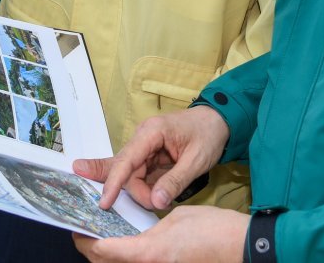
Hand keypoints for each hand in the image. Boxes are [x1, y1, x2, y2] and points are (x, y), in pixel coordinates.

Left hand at [73, 205, 248, 262]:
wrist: (241, 249)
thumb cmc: (212, 230)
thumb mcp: (175, 218)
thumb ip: (148, 228)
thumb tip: (135, 232)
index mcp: (147, 254)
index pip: (102, 252)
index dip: (85, 241)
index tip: (77, 229)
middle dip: (93, 252)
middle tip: (86, 234)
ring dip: (109, 258)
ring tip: (103, 238)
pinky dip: (127, 259)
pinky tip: (128, 245)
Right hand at [74, 106, 228, 210]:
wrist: (218, 121)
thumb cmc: (208, 134)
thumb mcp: (196, 161)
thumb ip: (175, 182)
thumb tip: (155, 202)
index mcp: (152, 132)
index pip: (126, 159)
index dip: (113, 182)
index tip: (105, 202)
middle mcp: (143, 137)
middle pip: (126, 170)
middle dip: (137, 191)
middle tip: (156, 203)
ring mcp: (145, 146)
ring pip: (132, 175)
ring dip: (143, 191)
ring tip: (164, 198)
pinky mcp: (150, 155)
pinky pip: (141, 174)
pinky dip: (146, 187)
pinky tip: (157, 193)